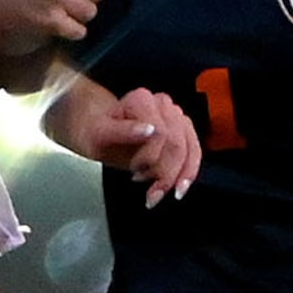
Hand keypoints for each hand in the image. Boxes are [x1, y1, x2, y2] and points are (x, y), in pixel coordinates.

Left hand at [89, 87, 201, 208]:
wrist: (100, 129)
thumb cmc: (97, 132)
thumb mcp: (99, 134)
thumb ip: (123, 131)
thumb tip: (150, 131)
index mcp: (141, 99)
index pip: (160, 133)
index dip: (149, 157)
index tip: (134, 171)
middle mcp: (162, 103)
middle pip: (176, 144)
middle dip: (164, 172)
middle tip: (147, 188)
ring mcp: (175, 115)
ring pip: (189, 149)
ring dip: (177, 177)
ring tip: (158, 192)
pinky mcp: (184, 130)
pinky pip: (195, 152)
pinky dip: (188, 174)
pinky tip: (178, 189)